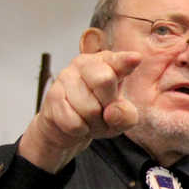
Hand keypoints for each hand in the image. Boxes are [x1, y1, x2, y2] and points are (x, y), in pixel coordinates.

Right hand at [19, 50, 142, 172]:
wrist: (66, 127)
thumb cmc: (99, 115)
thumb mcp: (121, 118)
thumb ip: (126, 115)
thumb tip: (112, 113)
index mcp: (107, 62)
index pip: (118, 60)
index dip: (126, 61)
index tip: (135, 58)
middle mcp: (85, 63)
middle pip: (104, 81)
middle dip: (107, 105)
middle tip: (103, 110)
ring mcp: (66, 77)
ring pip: (89, 108)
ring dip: (93, 122)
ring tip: (88, 117)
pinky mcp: (52, 95)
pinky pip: (74, 122)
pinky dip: (80, 129)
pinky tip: (75, 121)